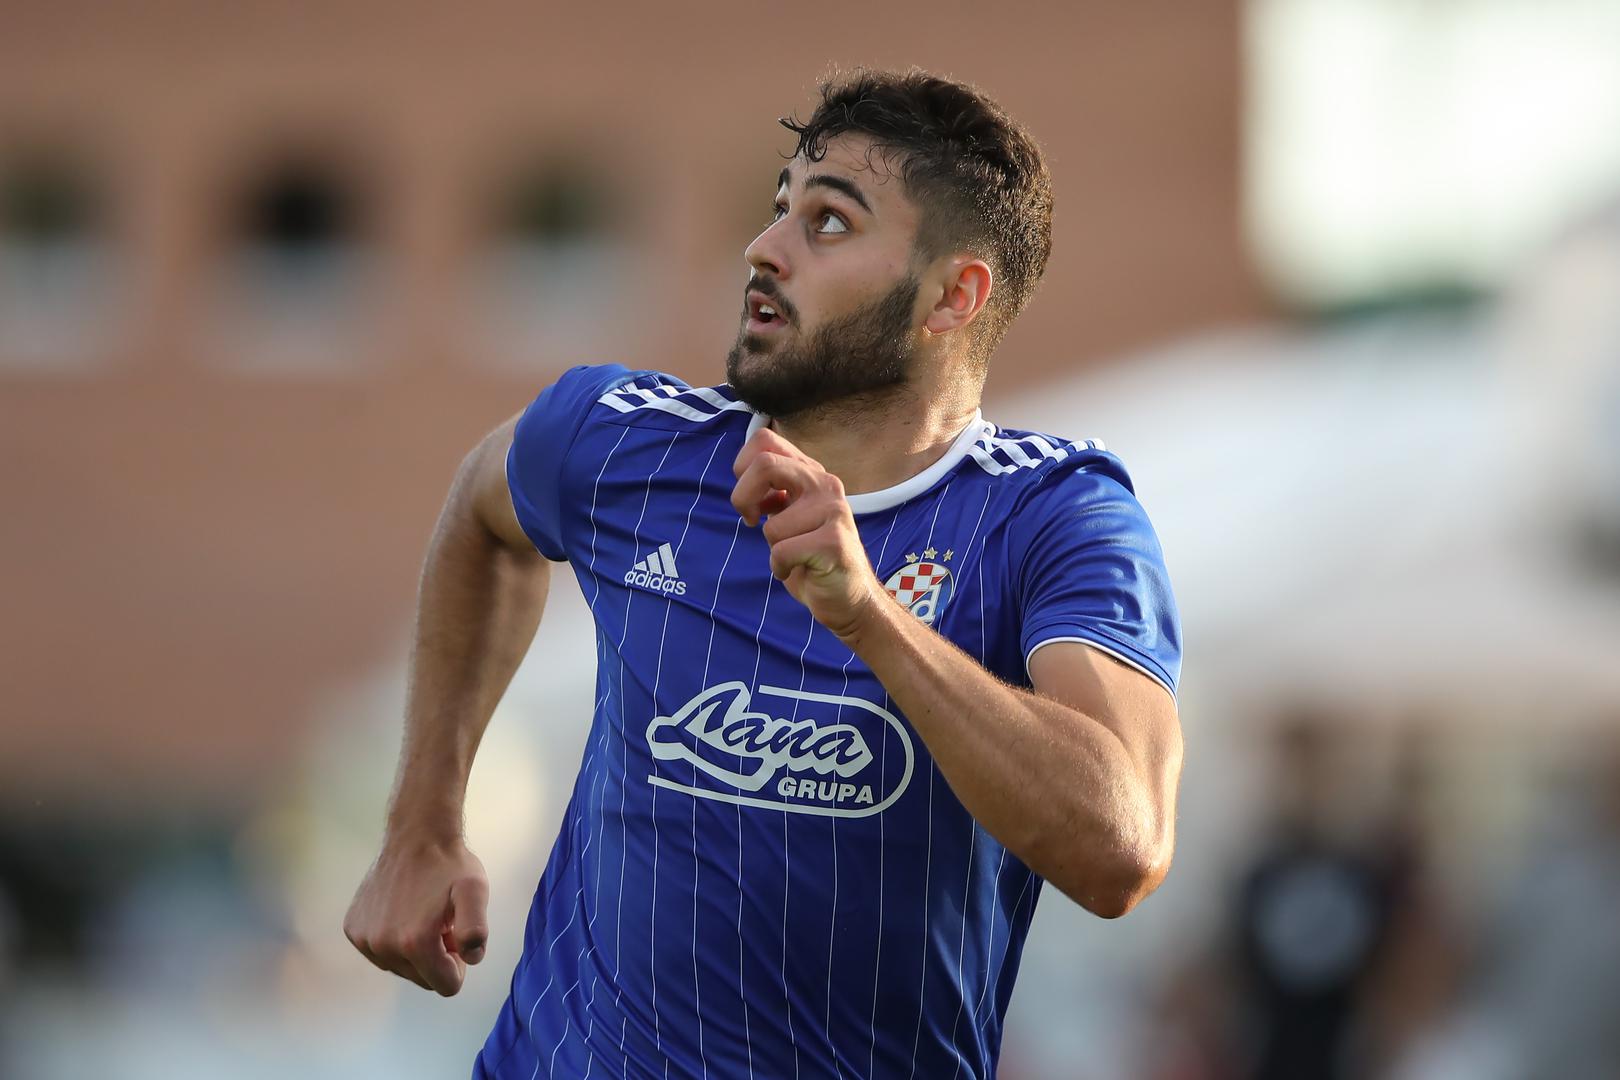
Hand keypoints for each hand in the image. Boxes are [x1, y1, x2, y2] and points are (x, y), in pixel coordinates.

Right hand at [344, 835, 489, 995]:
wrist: (416, 835)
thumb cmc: (449, 864)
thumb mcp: (475, 892)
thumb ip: (476, 930)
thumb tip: (470, 958)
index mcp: (415, 943)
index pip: (447, 986)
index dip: (458, 963)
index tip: (456, 935)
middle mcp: (384, 946)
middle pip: (423, 979)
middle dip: (437, 957)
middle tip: (442, 922)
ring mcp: (365, 939)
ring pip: (401, 968)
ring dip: (415, 949)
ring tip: (423, 915)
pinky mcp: (353, 930)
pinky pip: (381, 953)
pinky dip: (394, 940)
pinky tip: (403, 911)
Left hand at [731, 427, 885, 641]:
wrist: (849, 598)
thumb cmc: (812, 558)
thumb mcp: (789, 515)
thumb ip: (774, 490)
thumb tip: (744, 470)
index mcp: (812, 473)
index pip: (766, 441)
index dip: (743, 467)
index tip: (752, 498)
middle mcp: (825, 484)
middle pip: (765, 465)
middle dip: (742, 497)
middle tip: (751, 520)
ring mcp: (833, 511)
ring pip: (772, 524)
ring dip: (773, 547)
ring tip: (795, 556)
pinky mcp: (833, 541)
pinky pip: (781, 551)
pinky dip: (779, 568)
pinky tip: (798, 570)